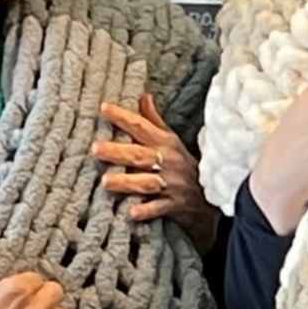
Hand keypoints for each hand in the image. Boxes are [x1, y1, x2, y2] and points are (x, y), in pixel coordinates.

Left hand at [95, 98, 211, 239]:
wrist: (212, 196)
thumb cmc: (185, 165)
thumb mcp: (172, 140)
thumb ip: (154, 120)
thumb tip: (143, 96)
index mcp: (166, 143)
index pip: (141, 126)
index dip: (123, 117)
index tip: (103, 108)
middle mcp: (168, 162)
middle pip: (139, 155)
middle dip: (118, 151)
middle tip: (95, 148)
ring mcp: (172, 184)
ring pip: (146, 182)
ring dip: (126, 182)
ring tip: (105, 182)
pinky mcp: (175, 205)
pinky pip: (159, 208)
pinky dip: (146, 211)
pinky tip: (131, 213)